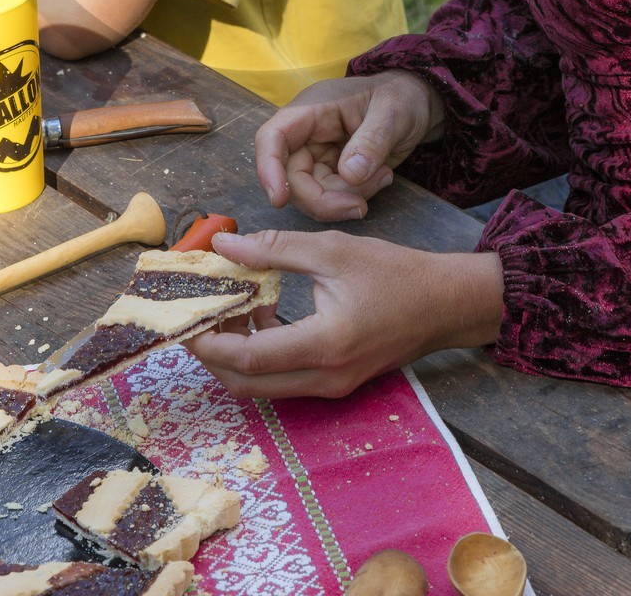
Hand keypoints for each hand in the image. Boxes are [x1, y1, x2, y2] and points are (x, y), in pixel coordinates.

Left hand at [188, 228, 503, 399]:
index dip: (208, 340)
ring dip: (236, 353)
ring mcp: (331, 387)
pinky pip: (284, 378)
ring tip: (230, 306)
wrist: (445, 304)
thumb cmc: (395, 273)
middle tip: (200, 312)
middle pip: (247, 383)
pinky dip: (261, 353)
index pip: (247, 358)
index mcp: (323, 345)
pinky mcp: (335, 383)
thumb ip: (274, 248)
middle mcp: (324, 378)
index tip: (185, 316)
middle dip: (214, 352)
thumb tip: (222, 244)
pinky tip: (263, 313)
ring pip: (263, 385)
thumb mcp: (332, 248)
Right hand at [255, 71, 443, 221]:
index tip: (279, 200)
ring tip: (384, 177)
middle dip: (322, 199)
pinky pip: (332, 195)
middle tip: (360, 206)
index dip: (269, 169)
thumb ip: (371, 142)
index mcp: (310, 110)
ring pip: (312, 192)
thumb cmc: (400, 97)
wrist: (416, 106)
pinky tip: (383, 177)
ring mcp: (318, 154)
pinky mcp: (332, 172)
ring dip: (345, 197)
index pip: (273, 138)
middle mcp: (307, 134)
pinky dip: (356, 195)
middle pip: (292, 177)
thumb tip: (349, 176)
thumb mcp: (392, 114)